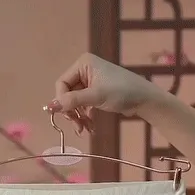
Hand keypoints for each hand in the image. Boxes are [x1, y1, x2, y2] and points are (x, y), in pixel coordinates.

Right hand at [46, 53, 160, 132]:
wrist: (145, 99)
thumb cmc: (121, 92)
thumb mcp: (95, 96)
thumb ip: (72, 101)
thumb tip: (49, 107)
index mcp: (83, 64)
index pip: (62, 84)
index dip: (61, 101)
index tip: (67, 117)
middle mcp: (84, 70)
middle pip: (67, 94)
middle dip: (71, 112)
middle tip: (78, 127)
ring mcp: (90, 81)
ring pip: (75, 102)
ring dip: (78, 118)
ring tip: (85, 130)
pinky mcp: (96, 92)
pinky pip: (83, 105)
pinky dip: (85, 117)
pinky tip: (90, 127)